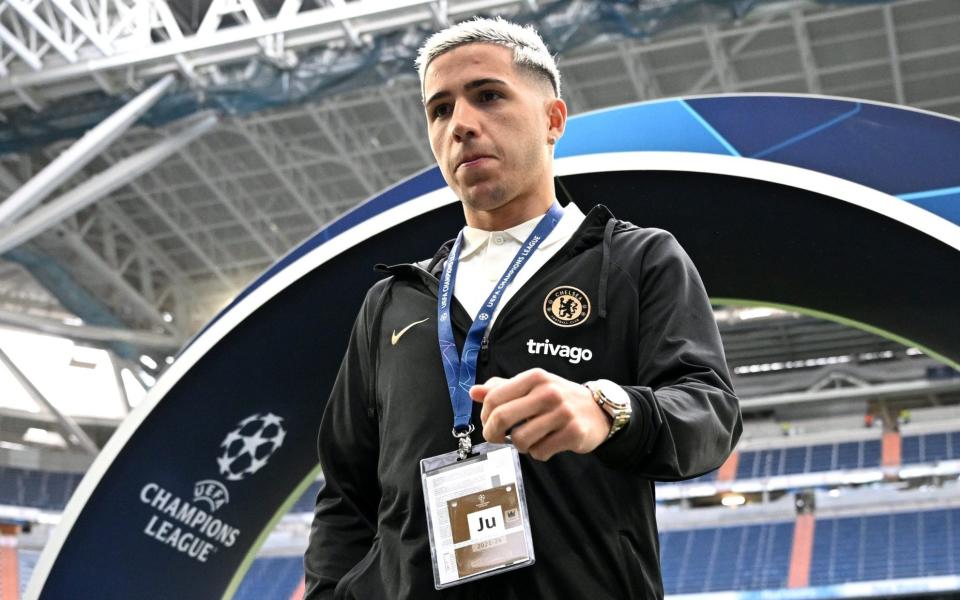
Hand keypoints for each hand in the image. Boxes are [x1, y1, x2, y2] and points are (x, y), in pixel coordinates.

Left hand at [469, 368, 609, 460]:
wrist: (598, 410)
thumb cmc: (558, 399)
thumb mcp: (532, 387)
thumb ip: (502, 389)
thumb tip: (473, 392)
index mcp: (534, 377)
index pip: (494, 397)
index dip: (485, 416)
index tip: (488, 424)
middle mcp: (548, 391)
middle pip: (502, 418)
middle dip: (493, 434)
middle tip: (497, 439)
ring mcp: (562, 412)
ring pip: (520, 439)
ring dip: (521, 446)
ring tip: (531, 439)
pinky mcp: (574, 432)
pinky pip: (540, 452)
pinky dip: (539, 453)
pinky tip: (548, 444)